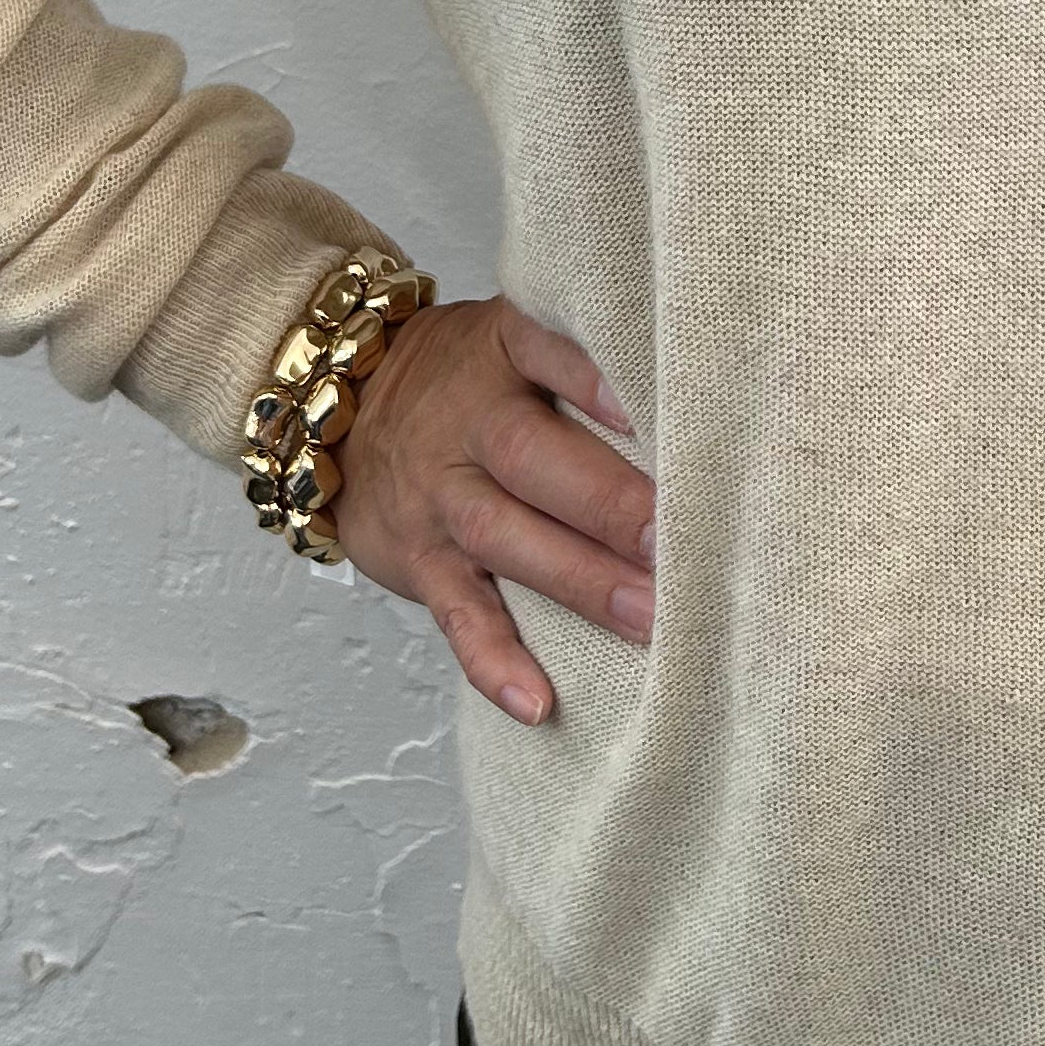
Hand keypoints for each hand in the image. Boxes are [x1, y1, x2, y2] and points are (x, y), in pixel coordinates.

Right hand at [326, 293, 655, 726]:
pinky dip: (494, 660)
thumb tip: (704, 401)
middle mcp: (467, 421)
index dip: (593, 379)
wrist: (341, 413)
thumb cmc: (468, 381)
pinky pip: (456, 613)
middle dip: (607, 503)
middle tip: (676, 542)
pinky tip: (538, 701)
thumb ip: (586, 363)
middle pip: (532, 458)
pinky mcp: (420, 560)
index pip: (547, 350)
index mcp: (502, 352)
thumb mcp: (514, 344)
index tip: (647, 410)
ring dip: (579, 581)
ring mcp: (439, 495)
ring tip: (649, 618)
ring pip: (504, 536)